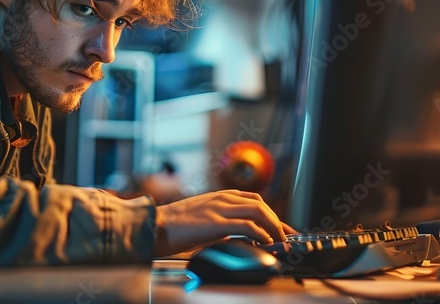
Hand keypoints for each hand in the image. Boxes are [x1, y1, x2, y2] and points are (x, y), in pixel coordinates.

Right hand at [152, 189, 293, 256]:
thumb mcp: (202, 219)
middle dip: (277, 221)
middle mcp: (221, 199)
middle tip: (285, 237)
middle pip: (261, 205)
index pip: (254, 200)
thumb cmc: (173, 227)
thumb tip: (238, 237)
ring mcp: (219, 209)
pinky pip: (247, 226)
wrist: (154, 226)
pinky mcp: (215, 222)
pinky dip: (260, 234)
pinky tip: (264, 242)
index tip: (282, 228)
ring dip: (273, 227)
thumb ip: (221, 223)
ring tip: (278, 241)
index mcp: (219, 196)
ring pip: (259, 212)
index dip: (272, 214)